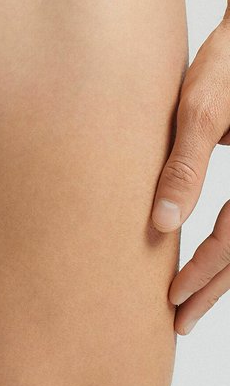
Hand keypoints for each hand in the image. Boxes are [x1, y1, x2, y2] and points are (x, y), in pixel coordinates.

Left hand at [151, 14, 229, 334]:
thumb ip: (183, 165)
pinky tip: (209, 260)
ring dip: (225, 275)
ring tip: (192, 304)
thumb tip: (161, 223)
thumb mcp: (199, 110)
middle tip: (180, 321)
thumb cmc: (227, 65)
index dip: (203, 273)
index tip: (170, 297)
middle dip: (214, 288)